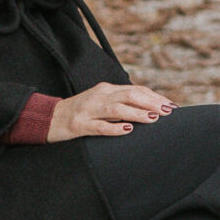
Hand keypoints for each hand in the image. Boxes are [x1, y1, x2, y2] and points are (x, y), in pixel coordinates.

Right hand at [48, 81, 173, 140]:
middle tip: (168, 111)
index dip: (154, 97)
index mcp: (105, 89)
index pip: (134, 90)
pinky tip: (127, 130)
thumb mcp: (99, 102)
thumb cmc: (79, 112)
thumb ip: (119, 102)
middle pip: (129, 95)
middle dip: (151, 103)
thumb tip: (147, 108)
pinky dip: (114, 128)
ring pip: (116, 109)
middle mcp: (98, 96)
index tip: (170, 105)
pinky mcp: (79, 125)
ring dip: (137, 113)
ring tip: (153, 119)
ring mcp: (88, 110)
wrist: (48, 118)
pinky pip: (99, 126)